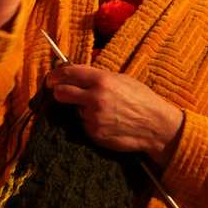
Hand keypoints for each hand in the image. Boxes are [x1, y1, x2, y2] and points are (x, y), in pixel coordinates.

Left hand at [45, 64, 183, 168]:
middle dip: (59, 92)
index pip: (68, 73)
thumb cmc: (142, 99)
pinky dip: (90, 122)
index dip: (55, 75)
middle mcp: (94, 98)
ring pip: (75, 110)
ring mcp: (93, 118)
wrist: (156, 126)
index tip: (51, 78)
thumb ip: (97, 77)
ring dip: (82, 109)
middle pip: (61, 93)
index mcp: (102, 80)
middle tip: (60, 92)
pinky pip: (84, 124)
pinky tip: (107, 121)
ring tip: (103, 110)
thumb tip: (75, 75)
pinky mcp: (94, 133)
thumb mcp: (121, 79)